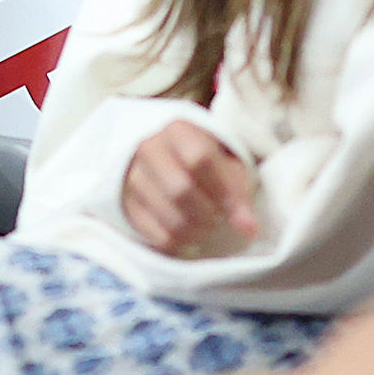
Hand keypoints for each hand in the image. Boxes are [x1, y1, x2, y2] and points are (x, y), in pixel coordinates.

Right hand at [121, 122, 263, 257]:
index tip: (237, 211)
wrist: (167, 159)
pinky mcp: (125, 204)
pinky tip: (188, 237)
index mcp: (178, 130)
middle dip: (208, 214)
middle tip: (218, 219)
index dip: (223, 191)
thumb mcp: (227, 165)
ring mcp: (132, 177)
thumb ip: (238, 193)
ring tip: (205, 227)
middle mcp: (149, 148)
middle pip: (180, 190)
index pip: (199, 159)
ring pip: (168, 218)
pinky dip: (179, 244)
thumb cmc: (206, 163)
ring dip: (196, 232)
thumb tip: (248, 228)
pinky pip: (156, 236)